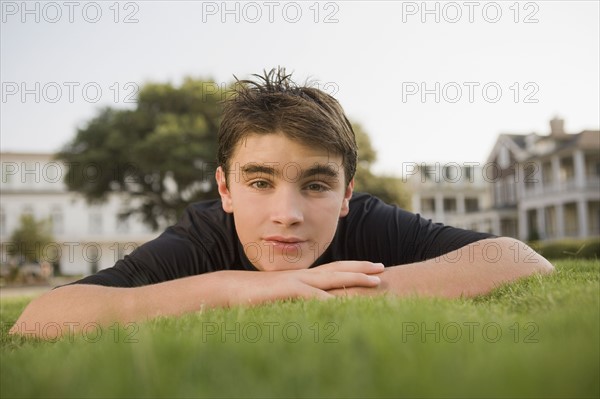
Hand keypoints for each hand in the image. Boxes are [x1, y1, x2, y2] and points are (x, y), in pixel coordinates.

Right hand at [221, 261, 383, 305]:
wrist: (231, 289)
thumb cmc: (255, 295)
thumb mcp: (281, 296)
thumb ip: (296, 297)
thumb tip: (310, 305)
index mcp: (303, 277)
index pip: (333, 269)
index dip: (353, 268)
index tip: (372, 268)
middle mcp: (304, 275)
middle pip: (338, 269)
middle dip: (362, 268)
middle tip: (382, 268)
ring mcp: (296, 281)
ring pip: (332, 279)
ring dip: (355, 279)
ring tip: (375, 281)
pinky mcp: (287, 290)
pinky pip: (312, 295)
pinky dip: (329, 300)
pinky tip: (344, 305)